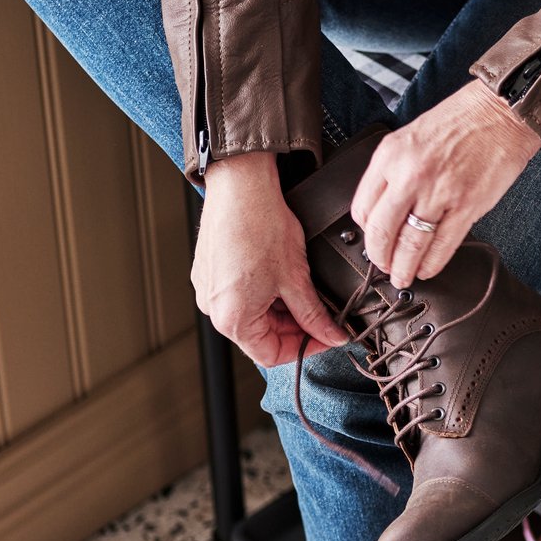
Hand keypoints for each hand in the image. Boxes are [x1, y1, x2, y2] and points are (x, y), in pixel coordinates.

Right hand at [194, 153, 351, 367]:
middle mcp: (213, 308)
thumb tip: (332, 335)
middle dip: (294, 326)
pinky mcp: (210, 272)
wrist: (240, 185)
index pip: (271, 355)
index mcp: (231, 318)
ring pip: (252, 314)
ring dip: (280, 308)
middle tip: (320, 313)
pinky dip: (263, 292)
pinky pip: (239, 295)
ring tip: (299, 286)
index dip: (303, 348)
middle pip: (261, 335)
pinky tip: (279, 273)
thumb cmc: (260, 225)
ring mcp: (208, 290)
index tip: (325, 337)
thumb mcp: (296, 278)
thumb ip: (315, 315)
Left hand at [350, 78, 540, 285]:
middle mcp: (410, 175)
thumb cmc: (461, 119)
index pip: (363, 207)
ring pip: (410, 244)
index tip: (372, 240)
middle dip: (379, 257)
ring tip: (403, 277)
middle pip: (381, 232)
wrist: (501, 112)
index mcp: (390, 155)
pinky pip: (442, 245)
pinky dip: (432, 263)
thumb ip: (395, 169)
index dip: (366, 231)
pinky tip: (428, 269)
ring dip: (403, 268)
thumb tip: (386, 207)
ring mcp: (438, 193)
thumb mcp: (411, 135)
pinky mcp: (466, 206)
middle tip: (383, 266)